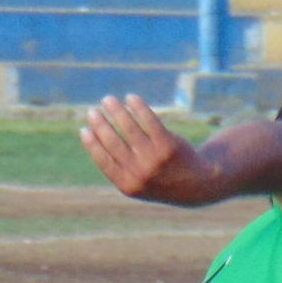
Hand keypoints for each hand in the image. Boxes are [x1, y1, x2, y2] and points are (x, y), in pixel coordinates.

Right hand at [81, 94, 222, 204]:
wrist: (197, 184)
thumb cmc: (160, 179)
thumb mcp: (137, 183)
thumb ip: (116, 167)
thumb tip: (92, 135)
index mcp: (128, 184)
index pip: (103, 159)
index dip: (91, 142)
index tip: (84, 128)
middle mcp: (140, 172)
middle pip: (113, 141)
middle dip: (100, 123)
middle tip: (93, 110)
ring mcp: (155, 158)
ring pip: (129, 127)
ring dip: (116, 110)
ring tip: (108, 100)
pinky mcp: (169, 144)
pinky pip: (149, 120)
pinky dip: (138, 106)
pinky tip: (131, 98)